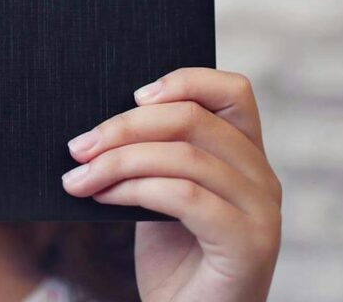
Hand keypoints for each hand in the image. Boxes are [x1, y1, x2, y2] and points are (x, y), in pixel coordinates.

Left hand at [61, 68, 280, 301]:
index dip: (185, 81)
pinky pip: (185, 197)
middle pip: (195, 119)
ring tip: (79, 177)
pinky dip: (136, 189)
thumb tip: (102, 122)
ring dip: (119, 161)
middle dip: (126, 127)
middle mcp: (263, 178)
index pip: (233, 92)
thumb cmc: (173, 261)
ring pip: (185, 156)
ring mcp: (261, 212)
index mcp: (247, 157)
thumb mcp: (162, 196)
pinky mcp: (249, 245)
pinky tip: (104, 197)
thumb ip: (155, 156)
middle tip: (78, 146)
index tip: (133, 96)